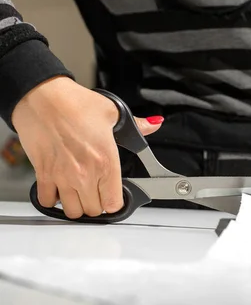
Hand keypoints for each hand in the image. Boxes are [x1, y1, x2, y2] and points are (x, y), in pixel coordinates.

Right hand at [12, 76, 162, 218]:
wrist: (41, 97)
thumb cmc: (74, 103)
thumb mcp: (113, 112)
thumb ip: (137, 125)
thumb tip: (153, 125)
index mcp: (106, 161)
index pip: (114, 203)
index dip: (117, 201)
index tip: (116, 194)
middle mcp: (84, 174)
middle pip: (94, 210)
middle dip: (99, 204)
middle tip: (99, 191)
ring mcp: (62, 176)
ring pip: (72, 211)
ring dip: (78, 205)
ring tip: (81, 192)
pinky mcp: (43, 174)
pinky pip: (48, 201)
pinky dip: (54, 199)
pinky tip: (60, 188)